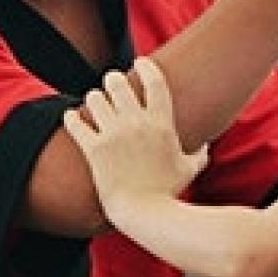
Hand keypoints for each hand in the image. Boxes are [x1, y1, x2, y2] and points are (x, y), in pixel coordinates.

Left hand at [63, 58, 208, 224]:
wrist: (145, 213)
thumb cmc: (169, 193)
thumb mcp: (190, 171)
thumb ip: (199, 154)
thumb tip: (206, 146)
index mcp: (162, 124)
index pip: (154, 82)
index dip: (146, 67)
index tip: (140, 63)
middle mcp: (136, 124)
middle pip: (118, 82)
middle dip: (113, 80)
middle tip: (112, 84)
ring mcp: (113, 135)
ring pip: (94, 98)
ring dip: (94, 99)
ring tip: (95, 104)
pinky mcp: (93, 150)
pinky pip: (75, 124)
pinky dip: (71, 119)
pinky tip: (71, 118)